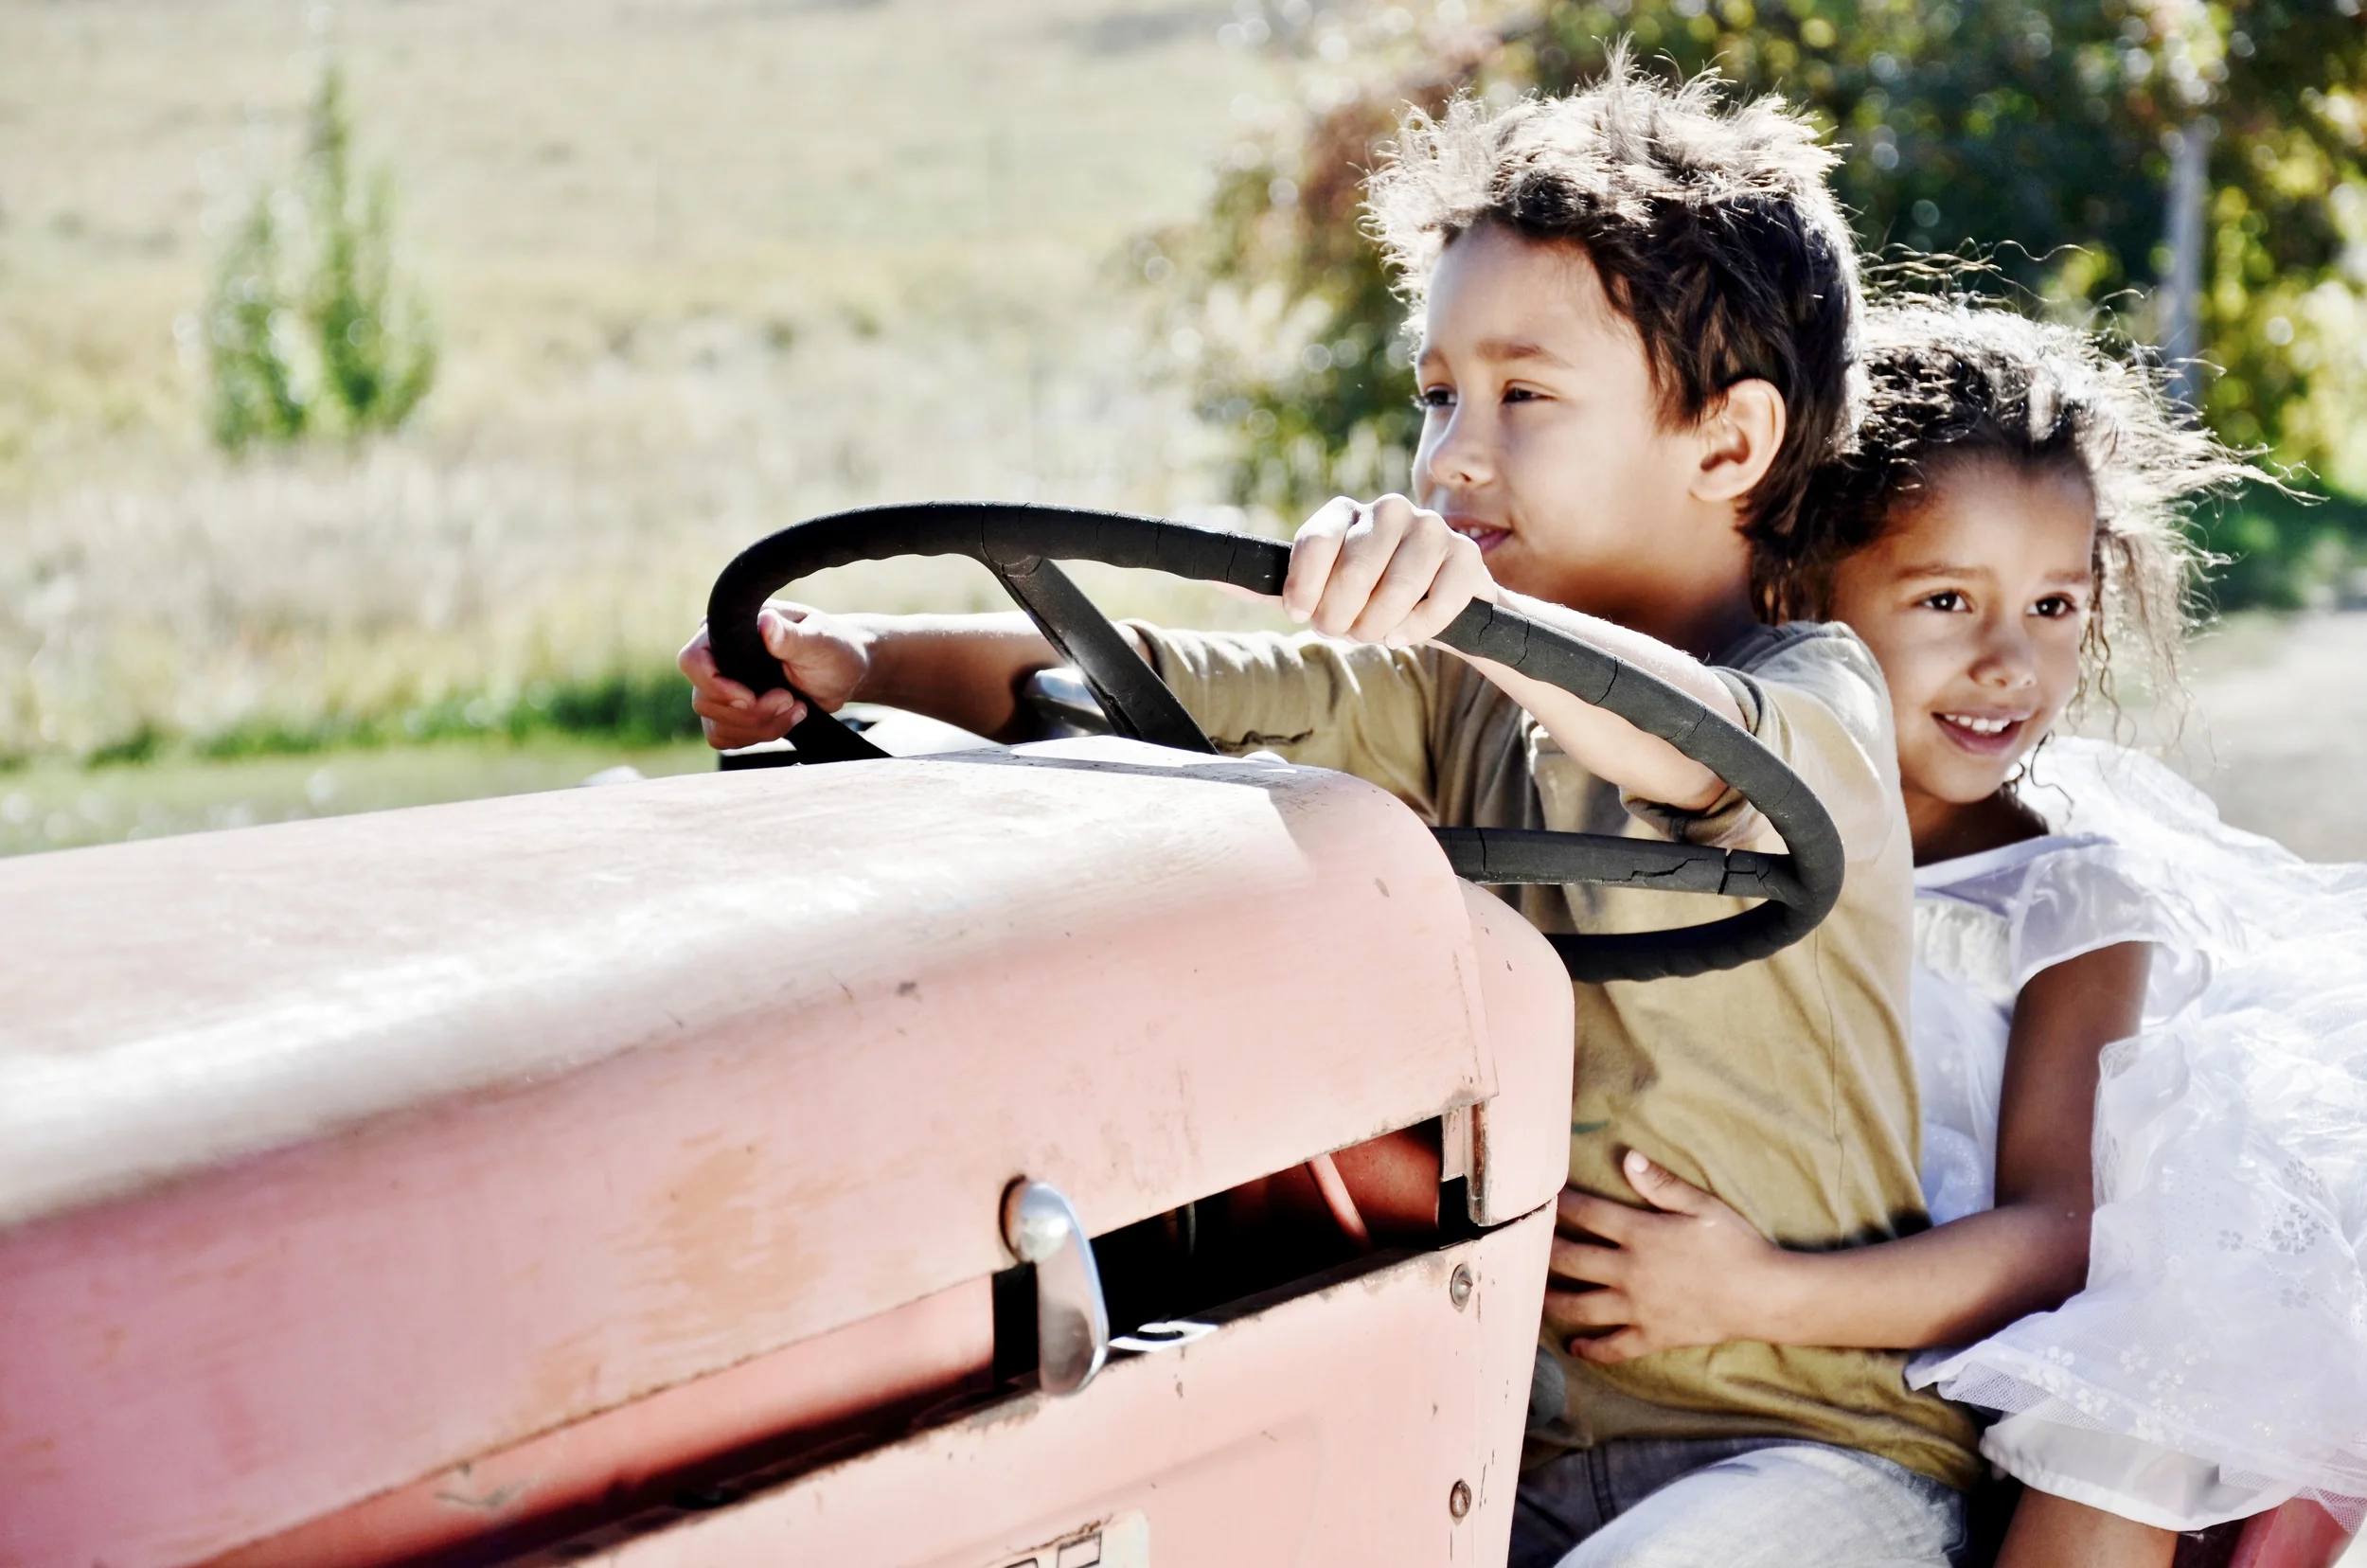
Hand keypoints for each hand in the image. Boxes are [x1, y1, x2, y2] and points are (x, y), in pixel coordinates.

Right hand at [677, 604, 871, 750]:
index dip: (715, 685)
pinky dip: (759, 735)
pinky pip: (725, 737)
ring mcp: (721, 687)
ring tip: (795, 708)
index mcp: (729, 630)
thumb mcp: (819, 640)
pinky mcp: (731, 713)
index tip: (750, 698)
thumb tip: (766, 624)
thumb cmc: (831, 648)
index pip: (693, 659)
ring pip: (716, 724)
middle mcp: (718, 658)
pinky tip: (786, 718)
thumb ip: (791, 635)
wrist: (842, 673)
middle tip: (789, 700)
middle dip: (751, 712)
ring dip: (760, 725)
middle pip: (704, 700)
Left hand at [1284, 494, 1495, 647]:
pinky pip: (1435, 602)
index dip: (1304, 589)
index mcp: (1344, 513)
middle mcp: (1388, 509)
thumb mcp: (1314, 592)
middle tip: (1342, 630)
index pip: (1314, 542)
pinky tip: (1405, 633)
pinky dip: (1415, 630)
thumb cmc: (1365, 598)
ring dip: (1377, 626)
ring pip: (1395, 588)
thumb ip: (1269, 585)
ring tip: (1374, 632)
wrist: (1433, 608)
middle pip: (1353, 571)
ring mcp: (1430, 528)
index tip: (1301, 614)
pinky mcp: (1465, 556)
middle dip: (1340, 617)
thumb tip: (1214, 575)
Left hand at [1542, 1150, 1789, 1363]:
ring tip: (1532, 1292)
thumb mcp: (1702, 1206)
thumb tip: (1629, 1158)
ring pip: (1580, 1306)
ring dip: (1551, 1300)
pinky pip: (1613, 1347)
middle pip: (1570, 1260)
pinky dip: (1591, 1349)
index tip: (1541, 1196)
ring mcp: (1637, 1308)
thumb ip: (1661, 1184)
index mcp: (1641, 1235)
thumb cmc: (1736, 1245)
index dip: (1561, 1204)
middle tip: (1521, 1244)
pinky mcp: (1652, 1336)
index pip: (1588, 1214)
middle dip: (1542, 1250)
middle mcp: (1630, 1272)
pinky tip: (1575, 1348)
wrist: (1764, 1296)